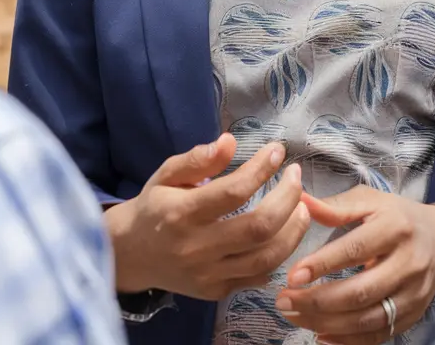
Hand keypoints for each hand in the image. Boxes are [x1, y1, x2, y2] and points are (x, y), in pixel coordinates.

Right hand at [105, 132, 310, 300]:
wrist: (132, 254)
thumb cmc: (154, 206)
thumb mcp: (167, 173)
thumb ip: (198, 159)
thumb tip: (230, 142)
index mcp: (182, 213)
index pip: (233, 192)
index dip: (261, 169)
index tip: (278, 150)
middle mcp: (197, 247)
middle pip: (258, 228)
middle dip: (288, 198)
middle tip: (297, 176)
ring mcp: (208, 274)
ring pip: (266, 258)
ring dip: (294, 230)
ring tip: (303, 205)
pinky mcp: (216, 291)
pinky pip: (259, 277)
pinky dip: (280, 255)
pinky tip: (286, 233)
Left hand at [274, 188, 434, 344]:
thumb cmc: (398, 216)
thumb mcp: (370, 201)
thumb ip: (335, 206)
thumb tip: (299, 201)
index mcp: (395, 227)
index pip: (354, 250)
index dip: (322, 265)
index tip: (293, 275)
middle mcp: (408, 263)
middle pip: (360, 292)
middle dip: (317, 301)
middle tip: (284, 301)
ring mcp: (414, 293)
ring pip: (367, 319)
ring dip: (326, 323)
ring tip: (295, 316)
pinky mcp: (414, 314)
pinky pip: (379, 336)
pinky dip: (348, 341)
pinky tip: (321, 335)